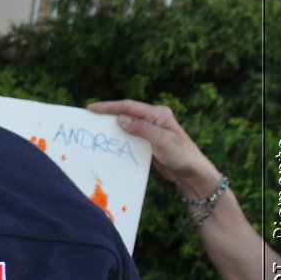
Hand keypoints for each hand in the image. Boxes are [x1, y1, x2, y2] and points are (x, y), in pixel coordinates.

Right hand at [87, 99, 220, 196]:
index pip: (129, 106)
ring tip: (95, 128)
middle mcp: (154, 119)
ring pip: (127, 124)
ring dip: (112, 126)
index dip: (109, 107)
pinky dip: (119, 137)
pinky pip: (130, 135)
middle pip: (126, 112)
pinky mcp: (149, 141)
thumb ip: (141, 128)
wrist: (192, 173)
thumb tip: (120, 118)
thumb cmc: (181, 156)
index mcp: (158, 114)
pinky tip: (110, 141)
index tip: (91, 108)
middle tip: (88, 117)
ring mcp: (151, 130)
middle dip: (108, 114)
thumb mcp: (161, 141)